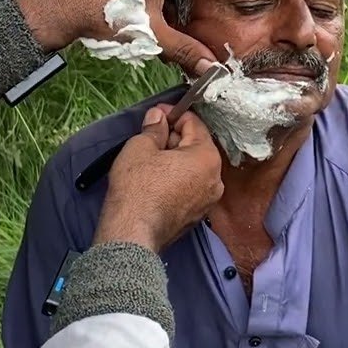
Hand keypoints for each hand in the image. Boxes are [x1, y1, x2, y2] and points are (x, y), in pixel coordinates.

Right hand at [94, 105, 223, 252]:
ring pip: (193, 168)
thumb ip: (154, 128)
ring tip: (149, 158)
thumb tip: (157, 118)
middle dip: (174, 138)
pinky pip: (189, 188)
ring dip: (175, 159)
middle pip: (197, 146)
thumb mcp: (140, 147)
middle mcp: (216, 179)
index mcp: (207, 158)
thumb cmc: (137, 189)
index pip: (194, 124)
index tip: (156, 114)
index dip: (173, 114)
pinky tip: (155, 180)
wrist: (132, 233)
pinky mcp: (196, 216)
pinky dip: (176, 179)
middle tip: (149, 136)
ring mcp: (208, 200)